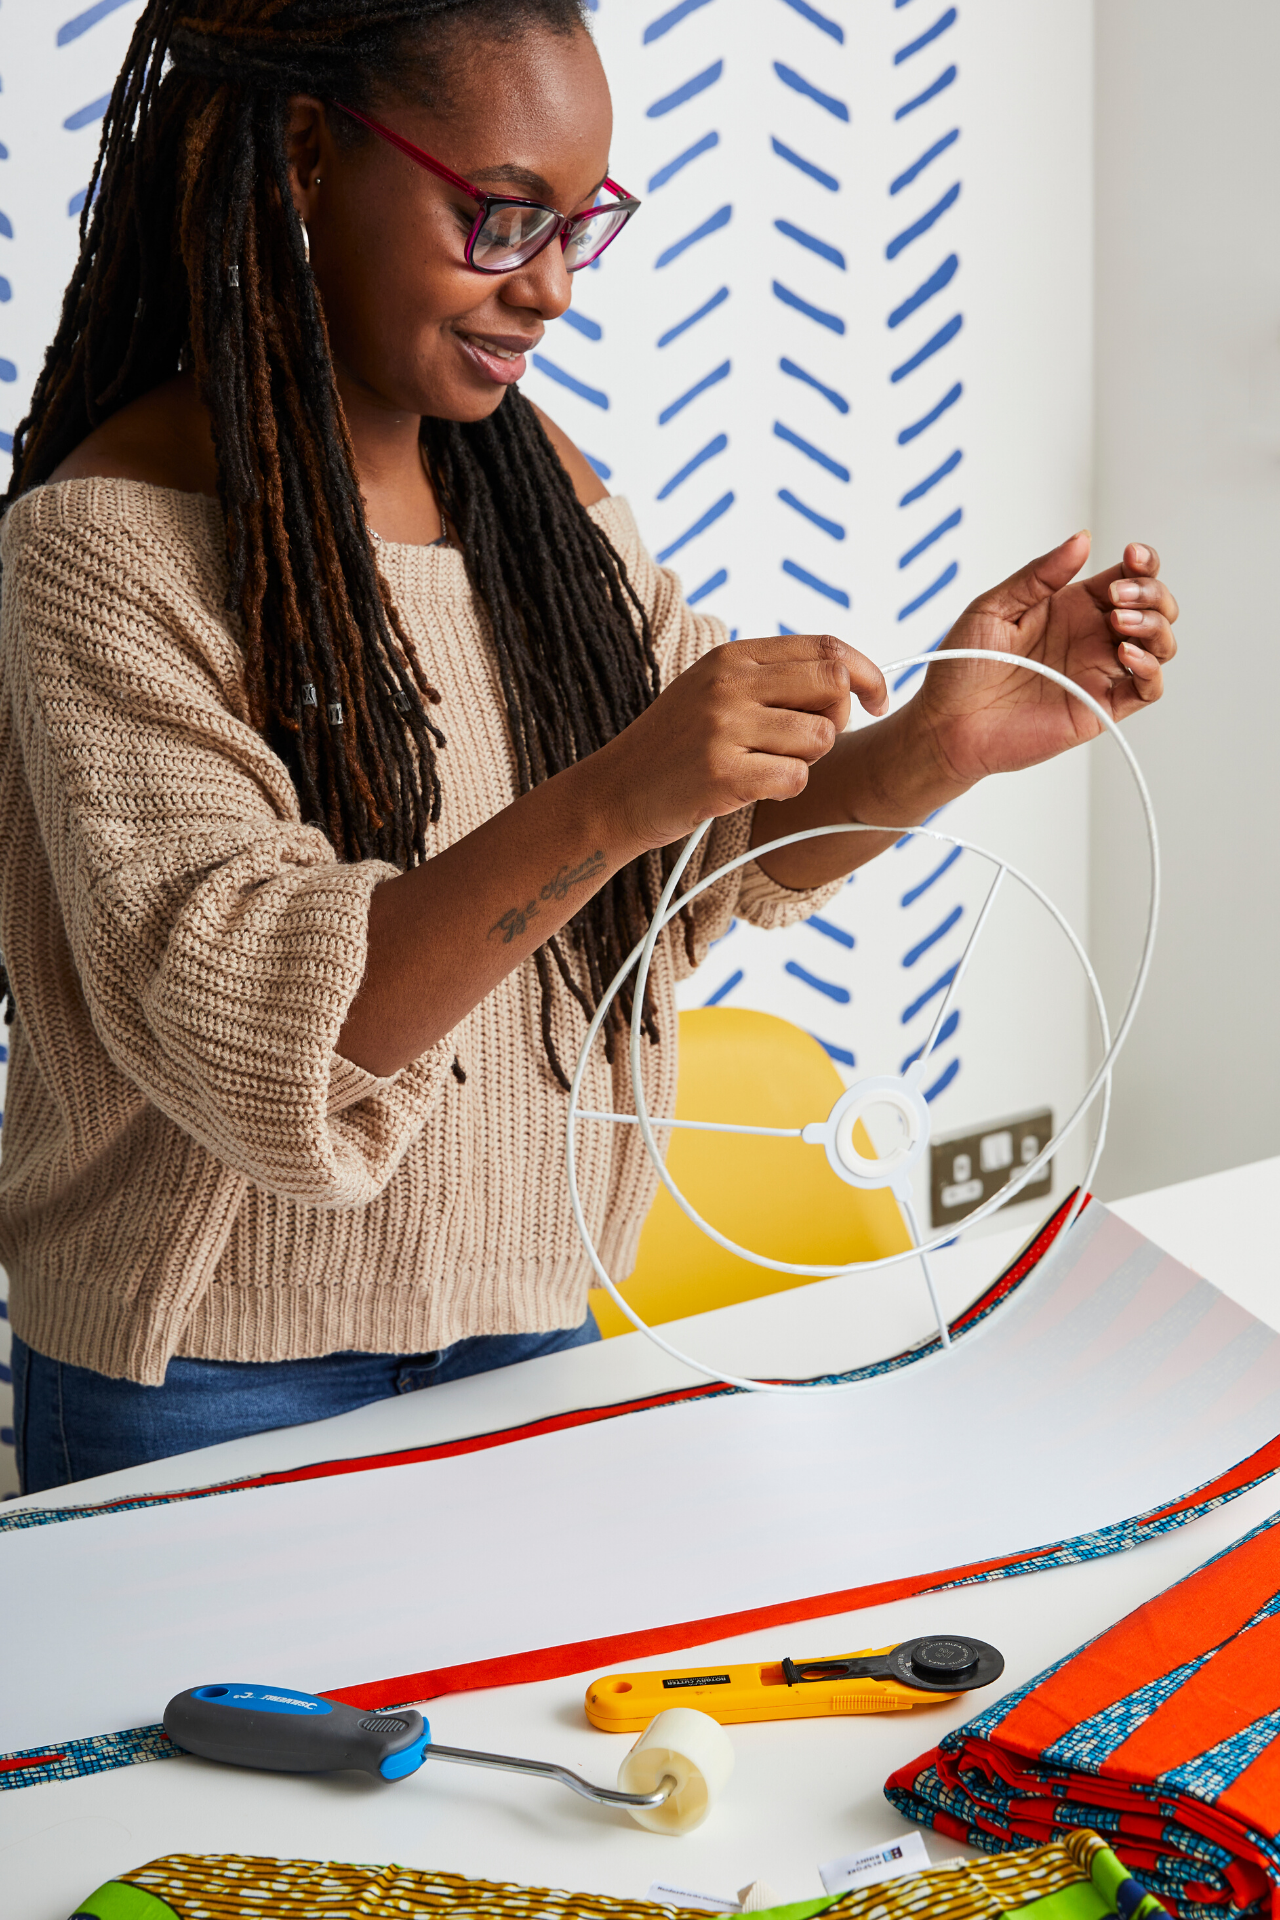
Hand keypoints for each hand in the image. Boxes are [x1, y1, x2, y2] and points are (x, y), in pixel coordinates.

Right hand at [602, 633, 887, 850]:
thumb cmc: (676, 747)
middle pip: (833, 685)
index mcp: (732, 656)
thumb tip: (847, 678)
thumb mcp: (714, 691)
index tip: (877, 699)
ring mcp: (724, 728)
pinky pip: (796, 778)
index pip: (825, 648)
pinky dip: (786, 788)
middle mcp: (729, 684)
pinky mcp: (722, 774)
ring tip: (767, 765)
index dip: (866, 673)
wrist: (615, 793)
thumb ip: (772, 677)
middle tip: (815, 740)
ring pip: (821, 738)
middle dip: (842, 717)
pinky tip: (752, 787)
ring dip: (808, 760)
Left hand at [909, 533, 1178, 786]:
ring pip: (1160, 644)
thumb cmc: (962, 666)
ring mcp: (1099, 672)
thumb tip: (1081, 540)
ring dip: (1155, 625)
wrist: (945, 723)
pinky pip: (1146, 689)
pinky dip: (1150, 669)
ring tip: (1118, 622)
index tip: (1131, 555)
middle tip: (1119, 596)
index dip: (1142, 562)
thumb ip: (1038, 576)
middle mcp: (1092, 637)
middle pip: (1154, 606)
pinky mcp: (1099, 708)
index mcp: (1072, 606)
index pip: (1127, 576)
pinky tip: (1125, 654)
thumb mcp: (993, 607)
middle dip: (1151, 592)